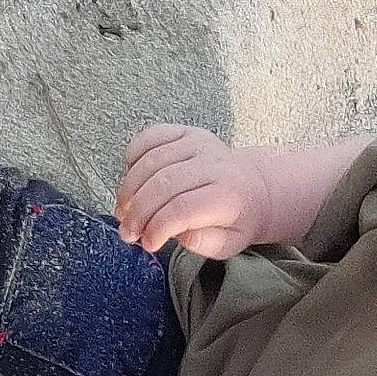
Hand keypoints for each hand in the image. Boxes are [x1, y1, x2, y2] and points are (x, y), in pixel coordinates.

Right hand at [115, 124, 271, 257]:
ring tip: (124, 212)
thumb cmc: (237, 218)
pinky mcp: (186, 132)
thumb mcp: (229, 243)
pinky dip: (133, 157)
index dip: (157, 227)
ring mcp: (198, 143)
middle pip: (163, 184)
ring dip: (129, 189)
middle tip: (128, 231)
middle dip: (138, 212)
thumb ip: (205, 242)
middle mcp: (213, 163)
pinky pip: (150, 137)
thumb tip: (180, 234)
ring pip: (152, 162)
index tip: (147, 243)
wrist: (252, 186)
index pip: (182, 209)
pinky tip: (131, 179)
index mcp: (227, 194)